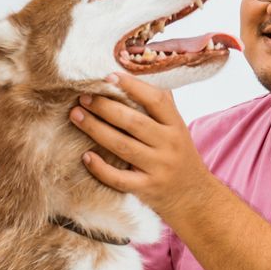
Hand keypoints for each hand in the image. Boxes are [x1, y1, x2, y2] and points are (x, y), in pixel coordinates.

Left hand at [68, 73, 210, 217]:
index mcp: (176, 126)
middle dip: (105, 107)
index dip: (132, 86)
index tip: (108, 77)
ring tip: (76, 115)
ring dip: (96, 129)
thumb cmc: (178, 156)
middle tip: (83, 97)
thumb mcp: (177, 129)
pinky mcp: (146, 189)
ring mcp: (158, 168)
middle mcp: (169, 145)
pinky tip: (86, 156)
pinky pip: (120, 179)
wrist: (194, 197)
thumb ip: (161, 105)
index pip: (156, 100)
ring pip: (123, 146)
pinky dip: (101, 168)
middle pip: (134, 122)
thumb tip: (137, 72)